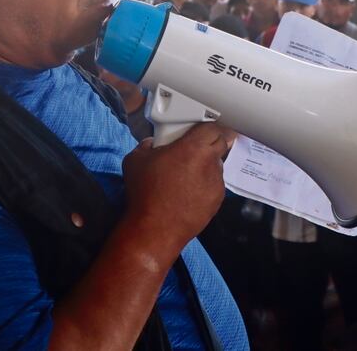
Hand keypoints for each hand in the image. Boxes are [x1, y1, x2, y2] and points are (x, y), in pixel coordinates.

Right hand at [122, 123, 233, 257]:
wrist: (155, 228)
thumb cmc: (145, 193)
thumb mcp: (135, 160)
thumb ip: (147, 145)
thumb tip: (152, 143)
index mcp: (194, 148)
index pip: (213, 127)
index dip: (207, 127)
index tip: (200, 130)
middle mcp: (210, 163)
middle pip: (221, 143)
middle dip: (210, 142)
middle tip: (195, 147)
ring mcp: (217, 182)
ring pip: (217, 165)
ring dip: (206, 165)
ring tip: (187, 175)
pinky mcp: (218, 200)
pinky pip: (215, 184)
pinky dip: (206, 184)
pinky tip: (189, 192)